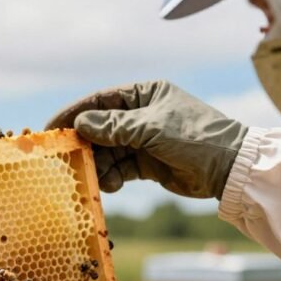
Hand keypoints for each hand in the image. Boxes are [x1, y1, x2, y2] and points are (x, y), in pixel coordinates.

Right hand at [45, 80, 247, 198]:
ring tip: (94, 178)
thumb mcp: (151, 128)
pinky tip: (110, 185)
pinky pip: (118, 168)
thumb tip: (80, 124)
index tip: (52, 128)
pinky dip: (111, 177)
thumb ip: (113, 126)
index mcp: (144, 94)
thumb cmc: (194, 138)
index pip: (101, 101)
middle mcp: (141, 115)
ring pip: (107, 152)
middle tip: (66, 161)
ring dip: (97, 166)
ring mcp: (143, 140)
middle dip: (85, 146)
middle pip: (100, 128)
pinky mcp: (146, 163)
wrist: (228, 169)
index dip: (74, 114)